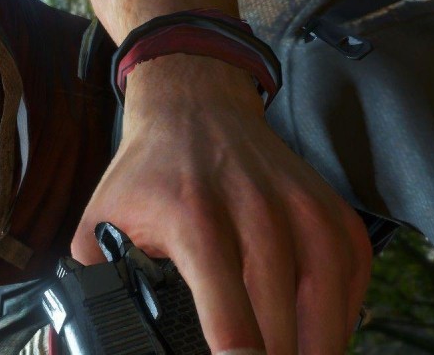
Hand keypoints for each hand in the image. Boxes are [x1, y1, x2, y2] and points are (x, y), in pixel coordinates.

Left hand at [70, 54, 372, 353]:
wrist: (194, 102)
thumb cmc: (149, 169)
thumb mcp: (102, 217)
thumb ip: (94, 277)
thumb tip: (82, 329)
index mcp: (193, 220)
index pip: (227, 310)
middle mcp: (254, 213)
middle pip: (279, 319)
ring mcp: (300, 210)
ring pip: (326, 304)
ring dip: (312, 345)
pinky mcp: (330, 210)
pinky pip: (351, 278)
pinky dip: (341, 315)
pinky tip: (317, 334)